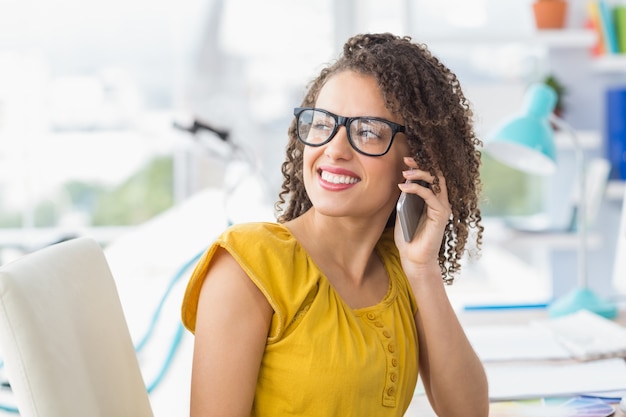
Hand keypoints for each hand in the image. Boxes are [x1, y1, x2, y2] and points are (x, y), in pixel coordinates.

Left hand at [394, 157, 450, 275]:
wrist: (413, 259)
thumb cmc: (407, 237)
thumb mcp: (402, 211)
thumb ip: (405, 197)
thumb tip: (402, 179)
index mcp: (432, 199)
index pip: (431, 175)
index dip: (421, 164)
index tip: (406, 158)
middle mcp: (441, 201)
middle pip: (437, 174)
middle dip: (422, 164)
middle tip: (407, 159)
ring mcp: (443, 207)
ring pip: (437, 181)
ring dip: (420, 173)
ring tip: (405, 172)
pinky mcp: (441, 215)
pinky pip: (430, 195)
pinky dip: (417, 188)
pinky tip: (404, 187)